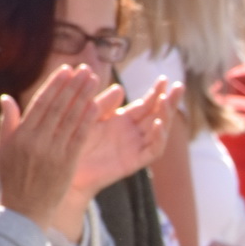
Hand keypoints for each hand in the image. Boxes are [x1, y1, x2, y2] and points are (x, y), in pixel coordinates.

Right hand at [0, 65, 100, 226]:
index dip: (55, 85)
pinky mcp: (68, 163)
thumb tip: (7, 97)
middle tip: (85, 69)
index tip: (66, 69)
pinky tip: (96, 105)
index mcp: (21, 135)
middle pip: (58, 107)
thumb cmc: (13, 178)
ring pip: (71, 118)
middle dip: (73, 85)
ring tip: (94, 80)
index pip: (41, 103)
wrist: (25, 210)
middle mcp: (37, 141)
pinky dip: (88, 120)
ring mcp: (54, 152)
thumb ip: (9, 122)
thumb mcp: (4, 149)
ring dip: (84, 97)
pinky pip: (80, 137)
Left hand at [77, 77, 182, 196]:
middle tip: (179, 87)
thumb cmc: (72, 140)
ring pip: (160, 131)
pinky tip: (158, 124)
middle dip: (170, 101)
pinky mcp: (134, 162)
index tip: (163, 79)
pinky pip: (153, 151)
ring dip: (166, 116)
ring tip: (168, 101)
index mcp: (124, 119)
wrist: (65, 166)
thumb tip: (120, 88)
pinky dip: (159, 138)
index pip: (147, 104)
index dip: (156, 92)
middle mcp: (133, 133)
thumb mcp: (88, 116)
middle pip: (159, 115)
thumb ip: (104, 104)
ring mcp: (135, 147)